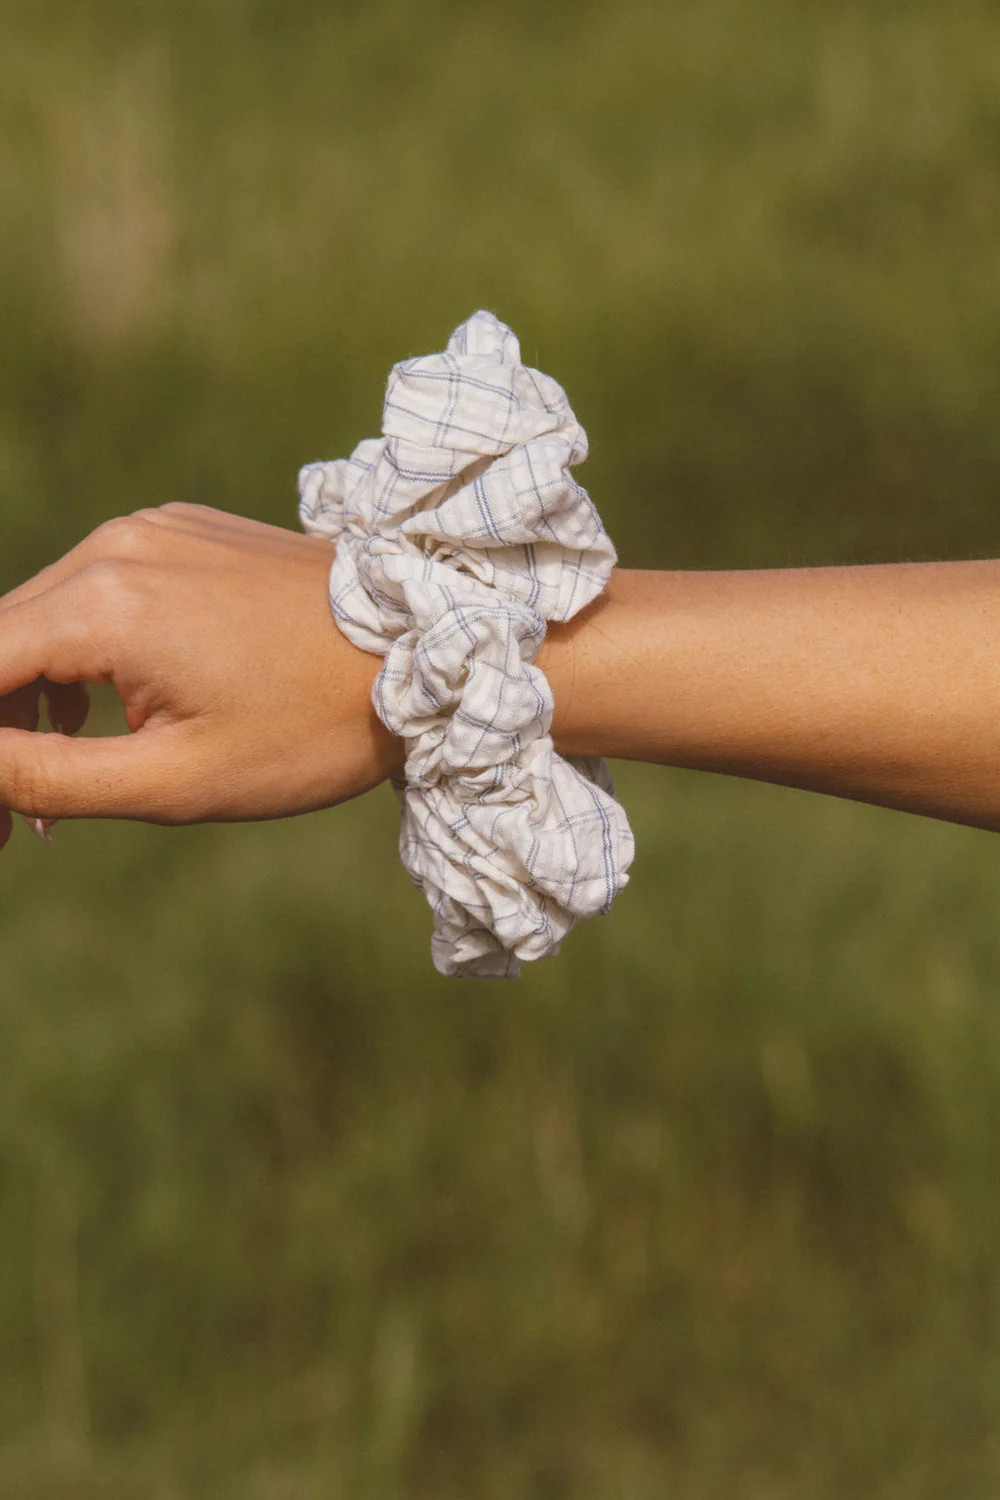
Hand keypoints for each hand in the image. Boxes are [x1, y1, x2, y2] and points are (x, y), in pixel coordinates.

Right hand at [0, 504, 402, 847]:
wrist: (427, 654)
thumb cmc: (312, 729)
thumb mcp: (176, 780)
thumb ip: (49, 776)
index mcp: (103, 604)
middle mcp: (115, 547)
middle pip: (0, 637)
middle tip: (12, 825)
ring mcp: (152, 529)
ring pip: (42, 613)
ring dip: (26, 694)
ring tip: (46, 789)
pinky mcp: (184, 531)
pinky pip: (96, 588)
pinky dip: (78, 651)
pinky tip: (93, 715)